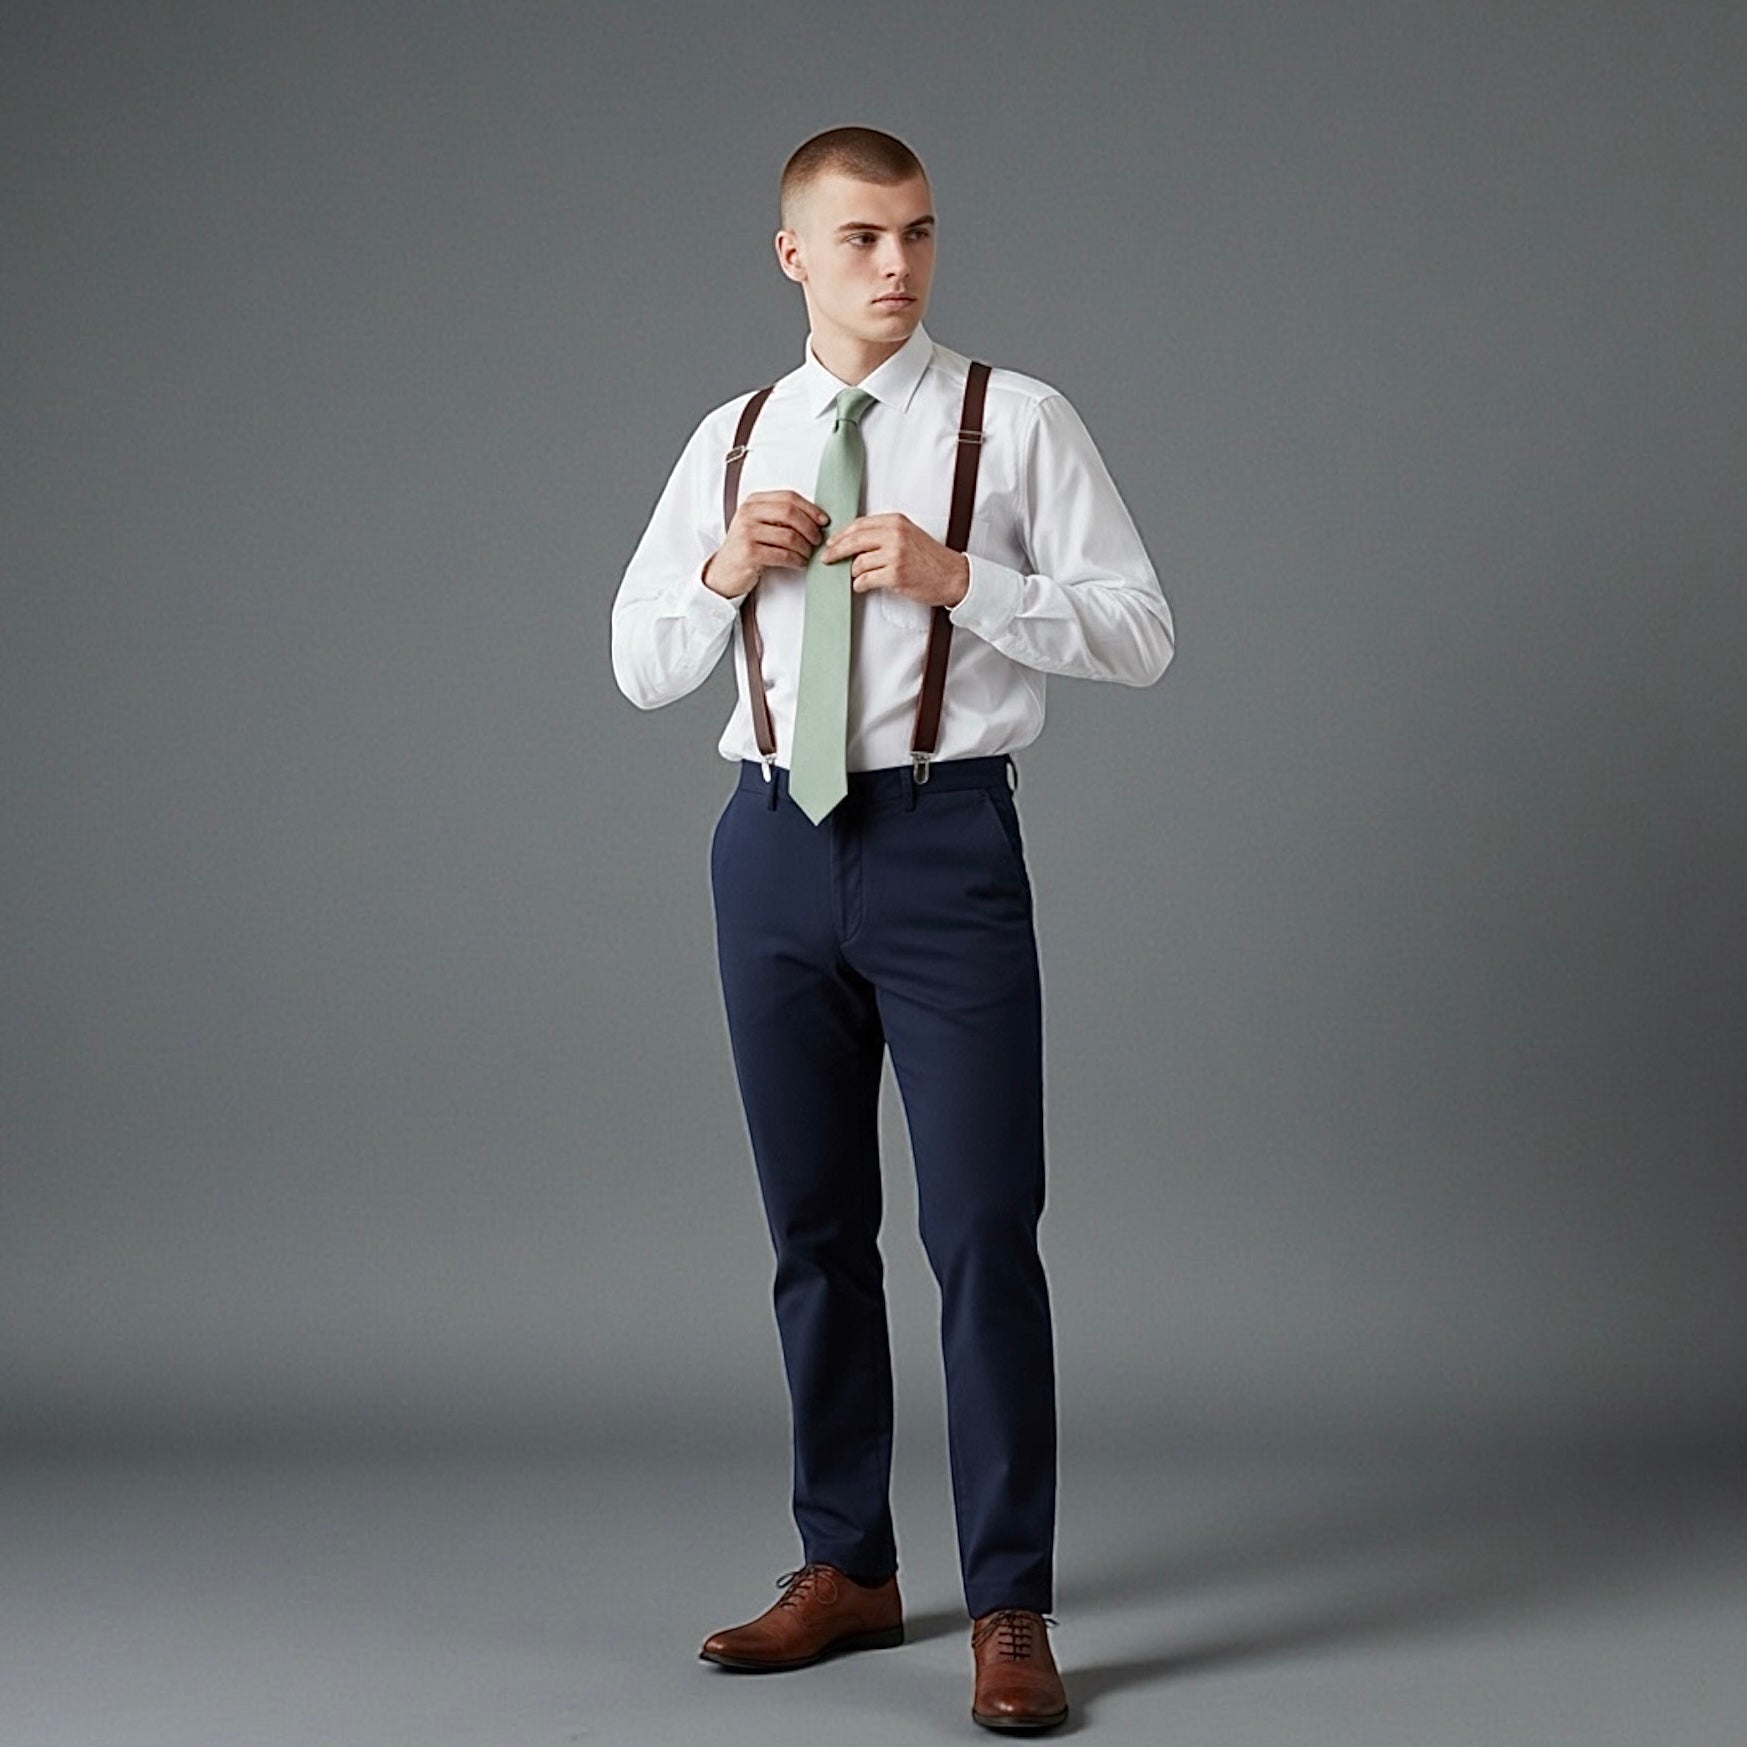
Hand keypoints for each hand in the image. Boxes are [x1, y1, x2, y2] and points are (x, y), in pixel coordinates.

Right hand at [701, 491, 827, 598]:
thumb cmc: (746, 548)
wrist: (723, 572)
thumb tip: (815, 518)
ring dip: (805, 548)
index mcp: (753, 502)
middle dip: (810, 528)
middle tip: (817, 540)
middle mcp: (748, 514)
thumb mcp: (758, 525)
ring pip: (789, 536)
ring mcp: (747, 533)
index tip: (823, 521)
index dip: (810, 508)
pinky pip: (783, 555)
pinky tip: (800, 563)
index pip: (788, 497)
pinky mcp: (750, 553)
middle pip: (790, 513)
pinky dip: (797, 560)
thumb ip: (779, 516)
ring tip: (807, 554)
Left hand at [821, 513, 970, 609]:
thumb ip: (884, 534)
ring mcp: (895, 555)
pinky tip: (862, 586)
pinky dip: (859, 585)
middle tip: (826, 558)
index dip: (841, 534)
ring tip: (858, 577)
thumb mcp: (909, 535)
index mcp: (896, 522)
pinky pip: (865, 580)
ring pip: (858, 563)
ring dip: (853, 573)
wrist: (953, 576)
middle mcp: (895, 535)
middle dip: (835, 551)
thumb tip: (853, 541)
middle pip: (854, 540)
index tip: (831, 543)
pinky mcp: (895, 574)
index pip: (859, 524)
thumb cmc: (930, 559)